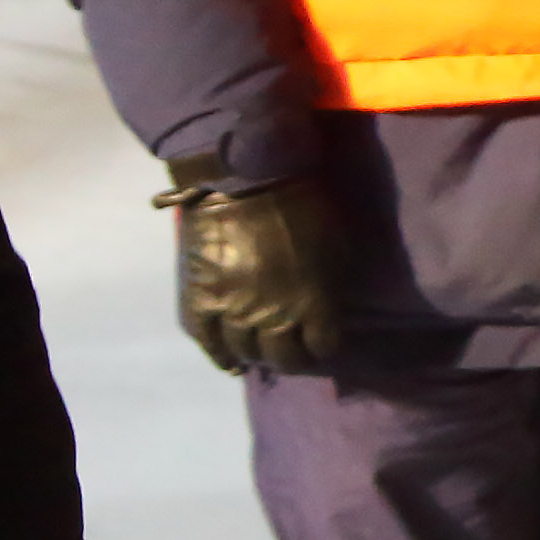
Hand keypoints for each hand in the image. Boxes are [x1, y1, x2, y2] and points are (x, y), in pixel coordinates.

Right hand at [170, 172, 345, 375]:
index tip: (321, 341)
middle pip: (282, 357)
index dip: (323, 346)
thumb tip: (330, 307)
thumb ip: (332, 283)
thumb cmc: (304, 204)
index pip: (322, 346)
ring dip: (254, 356)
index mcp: (314, 302)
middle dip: (289, 357)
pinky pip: (206, 338)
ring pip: (244, 351)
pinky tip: (226, 362)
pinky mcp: (201, 298)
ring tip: (259, 355)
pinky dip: (216, 354)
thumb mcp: (338, 245)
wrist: (247, 178)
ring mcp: (233, 309)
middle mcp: (274, 315)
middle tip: (288, 351)